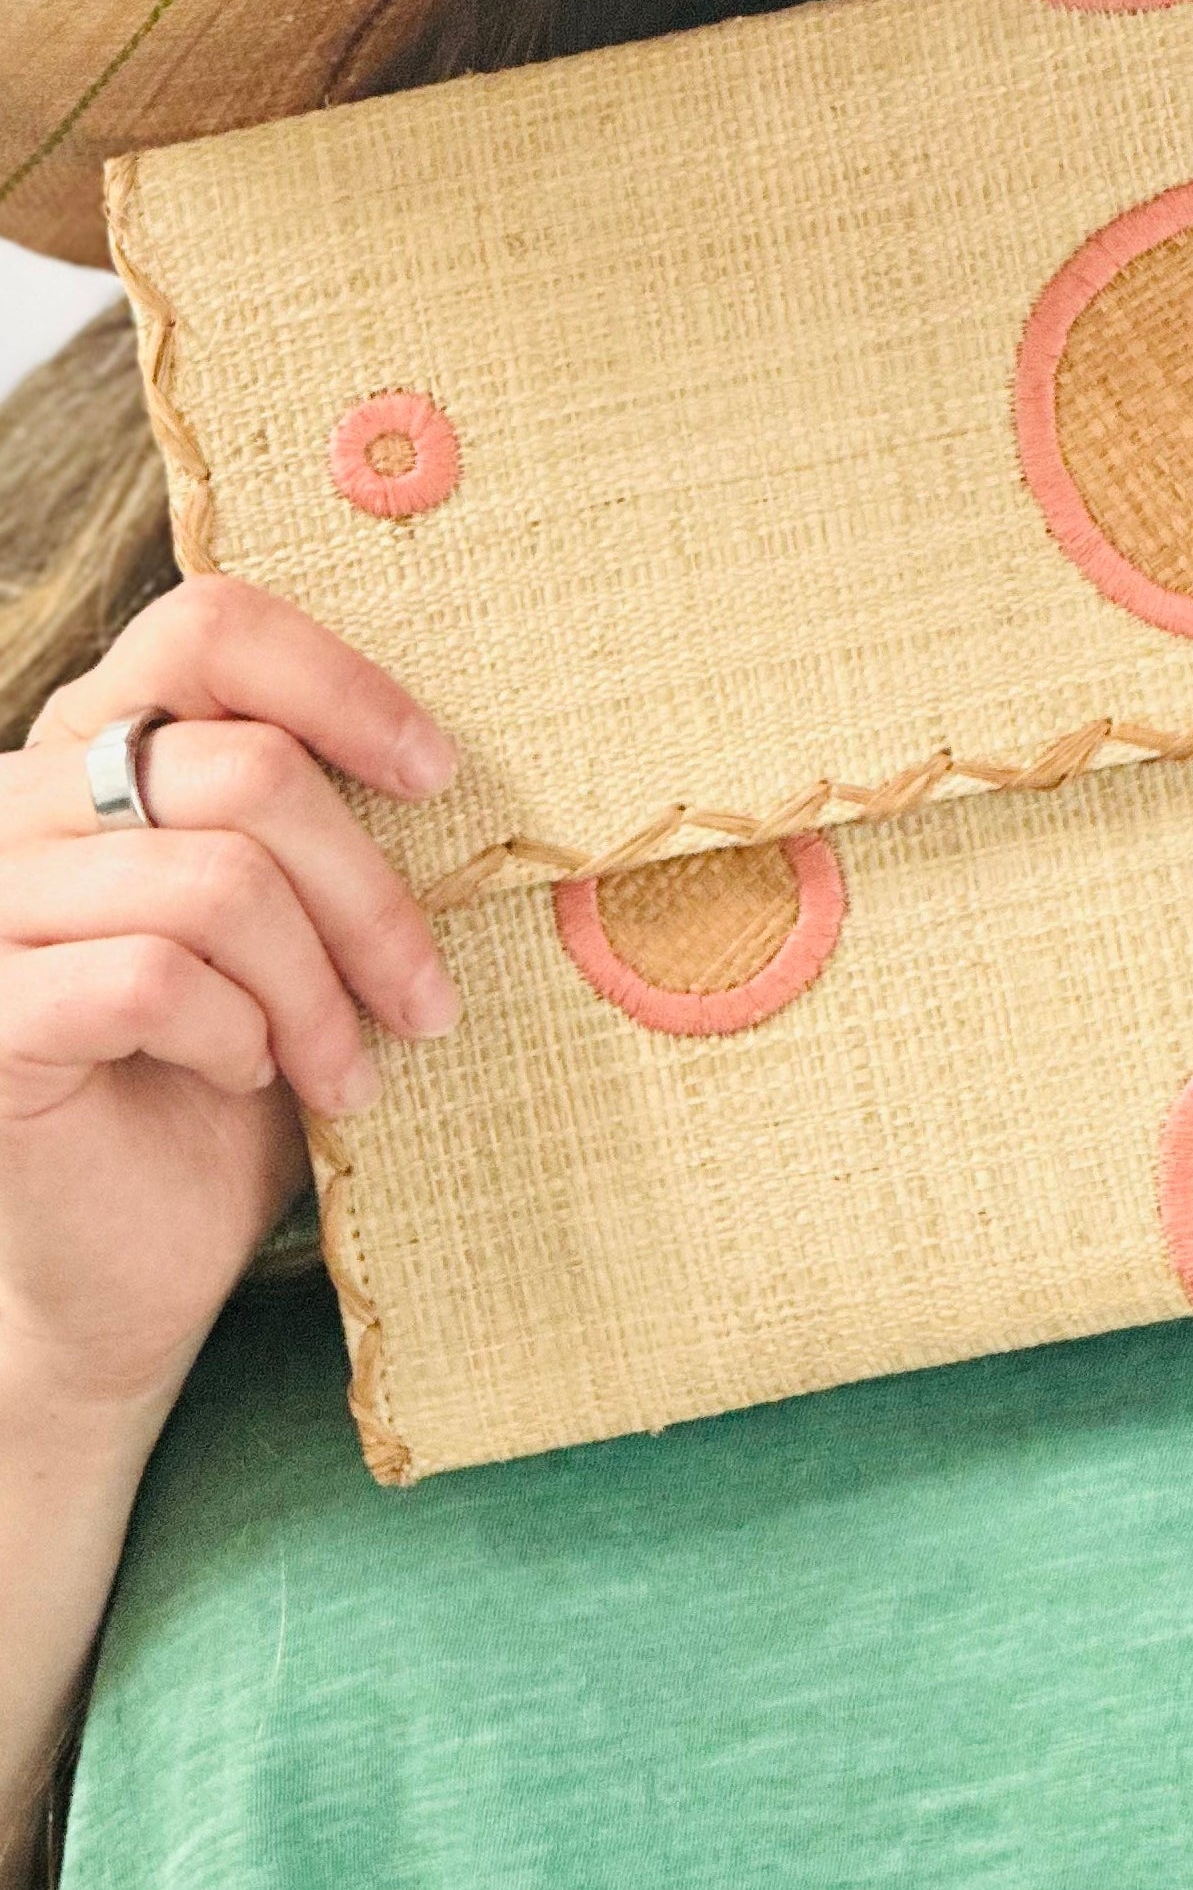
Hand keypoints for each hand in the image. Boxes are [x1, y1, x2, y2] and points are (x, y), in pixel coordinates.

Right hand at [0, 579, 458, 1434]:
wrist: (127, 1263)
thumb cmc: (228, 1075)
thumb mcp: (292, 924)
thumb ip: (319, 821)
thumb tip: (451, 757)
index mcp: (95, 743)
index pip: (209, 626)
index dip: (340, 685)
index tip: (437, 777)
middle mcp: (18, 799)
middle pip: (248, 770)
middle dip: (371, 897)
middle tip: (428, 1001)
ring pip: (215, 883)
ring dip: (319, 991)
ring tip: (349, 1069)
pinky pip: (155, 980)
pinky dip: (237, 1035)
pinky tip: (244, 1076)